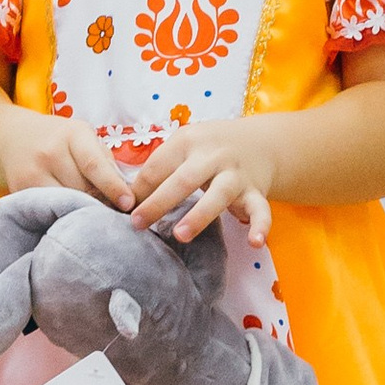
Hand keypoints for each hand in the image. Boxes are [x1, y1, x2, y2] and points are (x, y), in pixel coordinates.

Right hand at [0, 105, 136, 208]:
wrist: (11, 137)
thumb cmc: (58, 140)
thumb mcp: (83, 138)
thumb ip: (104, 161)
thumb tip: (128, 195)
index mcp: (72, 135)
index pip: (94, 164)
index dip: (113, 186)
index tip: (128, 204)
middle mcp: (50, 152)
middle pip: (82, 189)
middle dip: (101, 204)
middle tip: (116, 216)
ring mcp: (32, 172)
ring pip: (66, 203)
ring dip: (83, 212)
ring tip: (95, 218)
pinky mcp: (21, 190)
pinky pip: (49, 209)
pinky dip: (63, 215)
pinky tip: (71, 217)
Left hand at [127, 118, 275, 243]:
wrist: (261, 141)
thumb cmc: (210, 147)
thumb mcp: (185, 145)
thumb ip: (160, 167)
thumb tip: (128, 197)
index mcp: (189, 142)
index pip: (158, 166)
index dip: (139, 188)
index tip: (124, 209)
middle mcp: (213, 156)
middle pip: (183, 179)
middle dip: (159, 202)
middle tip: (138, 223)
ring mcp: (236, 174)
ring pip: (219, 194)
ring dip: (200, 215)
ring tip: (181, 235)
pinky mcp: (256, 191)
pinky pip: (260, 210)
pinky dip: (260, 226)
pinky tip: (255, 243)